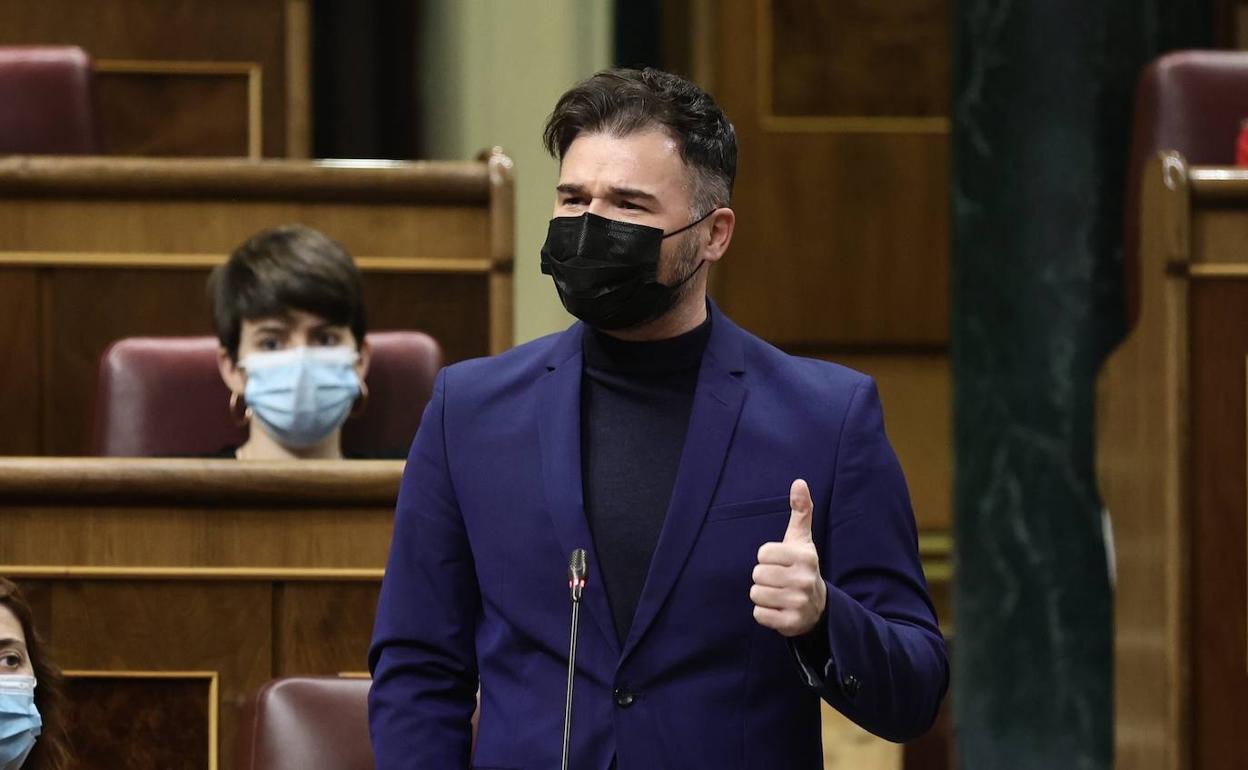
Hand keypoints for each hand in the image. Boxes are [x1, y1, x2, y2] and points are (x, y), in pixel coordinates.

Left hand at [750, 479, 826, 636]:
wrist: (818, 606)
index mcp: (804, 556)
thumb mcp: (801, 539)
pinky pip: (759, 614)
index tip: (781, 563)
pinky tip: (778, 609)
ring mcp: (799, 602)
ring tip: (779, 594)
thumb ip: (801, 510)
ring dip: (763, 595)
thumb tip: (799, 481)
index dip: (767, 558)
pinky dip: (764, 613)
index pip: (762, 553)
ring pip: (756, 594)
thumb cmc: (802, 566)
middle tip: (780, 581)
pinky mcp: (791, 623)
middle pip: (757, 574)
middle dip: (764, 578)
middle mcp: (804, 579)